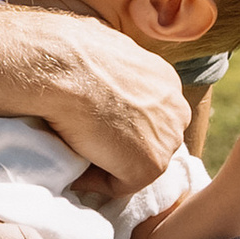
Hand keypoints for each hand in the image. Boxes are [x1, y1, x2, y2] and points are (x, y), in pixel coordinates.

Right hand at [30, 20, 197, 194]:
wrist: (63, 68)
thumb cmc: (70, 55)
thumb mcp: (103, 53)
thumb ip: (116, 75)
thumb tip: (96, 83)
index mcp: (165, 80)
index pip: (151, 114)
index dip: (122, 124)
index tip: (94, 123)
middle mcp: (176, 108)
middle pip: (149, 140)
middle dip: (121, 145)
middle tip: (85, 141)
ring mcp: (167, 138)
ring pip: (135, 163)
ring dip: (107, 162)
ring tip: (76, 150)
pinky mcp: (150, 166)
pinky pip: (117, 185)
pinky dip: (92, 179)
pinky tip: (73, 159)